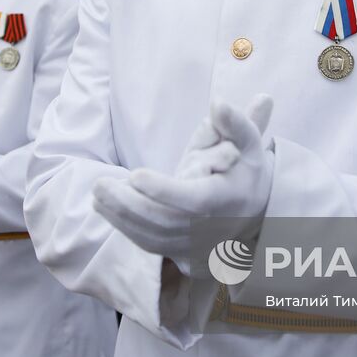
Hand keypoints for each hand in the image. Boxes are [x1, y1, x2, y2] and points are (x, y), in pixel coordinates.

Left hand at [92, 95, 273, 272]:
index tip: (135, 175)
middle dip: (129, 205)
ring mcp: (196, 244)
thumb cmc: (246, 169)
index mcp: (228, 197)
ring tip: (98, 192)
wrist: (257, 211)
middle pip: (166, 222)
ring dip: (121, 216)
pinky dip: (126, 227)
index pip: (195, 200)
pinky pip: (150, 245)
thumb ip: (235, 122)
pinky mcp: (183, 253)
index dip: (164, 191)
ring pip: (153, 237)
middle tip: (100, 185)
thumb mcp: (249, 142)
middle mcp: (212, 226)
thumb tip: (218, 103)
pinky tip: (105, 207)